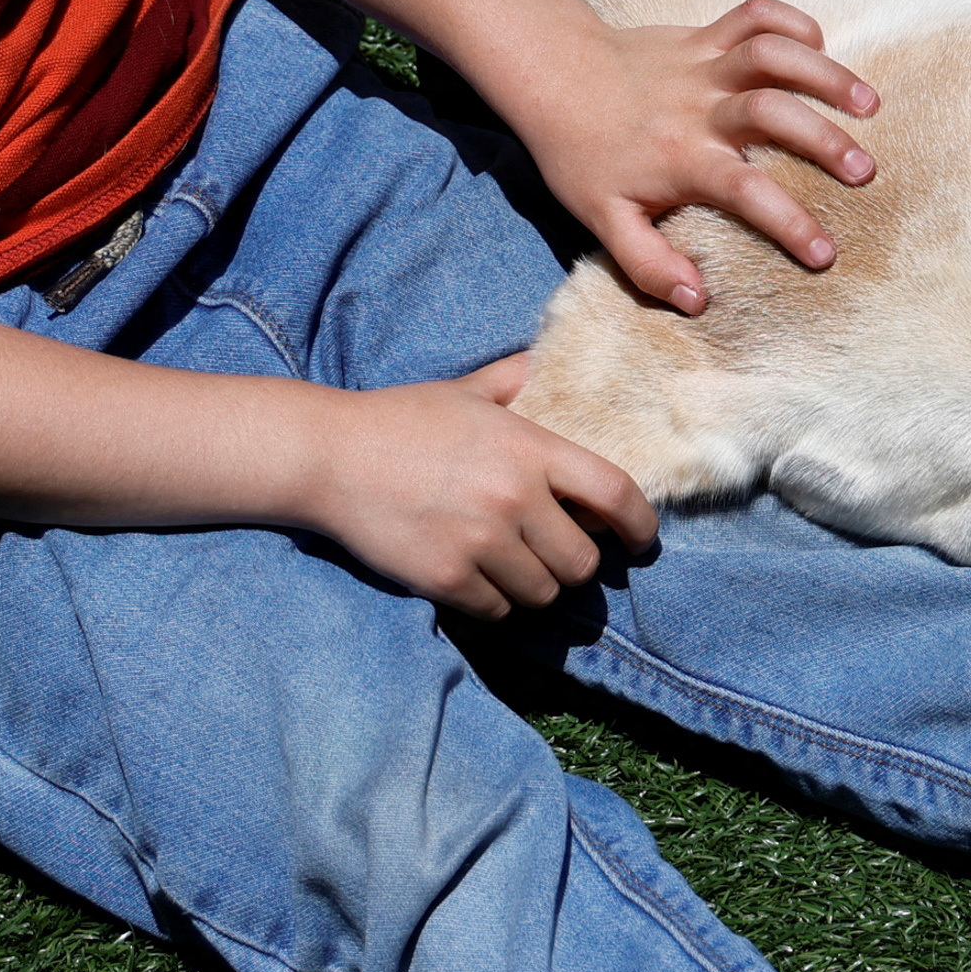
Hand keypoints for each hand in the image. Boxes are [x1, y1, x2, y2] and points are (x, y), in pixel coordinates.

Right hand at [302, 360, 664, 615]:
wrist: (328, 456)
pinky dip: (495, 603)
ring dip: (534, 587)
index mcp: (529, 449)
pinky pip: (498, 611)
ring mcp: (479, 542)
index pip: (615, 494)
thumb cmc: (401, 419)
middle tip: (556, 555)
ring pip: (542, 594)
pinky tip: (477, 579)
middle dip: (575, 564)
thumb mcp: (468, 390)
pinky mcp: (445, 579)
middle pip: (583, 562)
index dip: (641, 526)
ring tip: (514, 567)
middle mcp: (513, 498)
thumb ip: (517, 379)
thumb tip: (549, 361)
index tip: (642, 541)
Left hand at [517, 0, 882, 314]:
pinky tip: (820, 46)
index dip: (789, 223)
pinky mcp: (703, 34)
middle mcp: (698, 108)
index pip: (745, 192)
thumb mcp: (603, 221)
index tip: (826, 254)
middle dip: (824, 139)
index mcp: (680, 158)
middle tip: (865, 171)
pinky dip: (792, 21)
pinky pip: (754, 14)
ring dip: (824, 72)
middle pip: (771, 111)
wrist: (552, 76)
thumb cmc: (581, 156)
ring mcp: (703, 65)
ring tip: (870, 103)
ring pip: (771, 53)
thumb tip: (699, 299)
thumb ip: (648, 265)